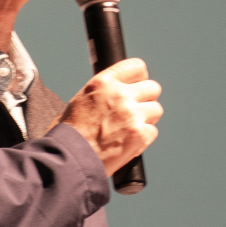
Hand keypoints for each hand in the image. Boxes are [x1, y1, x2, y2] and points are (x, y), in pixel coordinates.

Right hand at [56, 58, 161, 174]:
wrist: (70, 159)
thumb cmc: (70, 134)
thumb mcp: (80, 101)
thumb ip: (103, 93)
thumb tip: (117, 93)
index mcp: (103, 82)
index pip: (136, 67)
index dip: (139, 78)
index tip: (137, 86)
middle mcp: (120, 95)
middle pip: (152, 88)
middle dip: (145, 100)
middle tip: (134, 112)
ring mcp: (132, 114)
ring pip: (156, 110)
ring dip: (146, 119)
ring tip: (128, 129)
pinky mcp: (139, 134)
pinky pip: (152, 131)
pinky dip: (143, 138)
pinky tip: (127, 143)